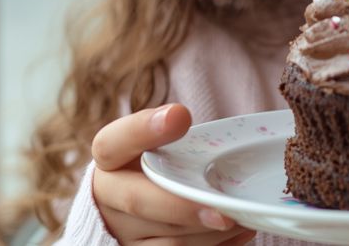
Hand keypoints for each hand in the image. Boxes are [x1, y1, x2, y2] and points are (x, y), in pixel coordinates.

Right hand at [92, 103, 255, 244]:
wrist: (129, 206)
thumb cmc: (153, 164)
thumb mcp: (153, 141)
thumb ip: (165, 128)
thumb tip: (179, 117)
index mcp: (109, 158)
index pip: (113, 142)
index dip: (143, 129)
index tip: (179, 115)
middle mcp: (107, 197)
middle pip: (138, 201)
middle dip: (182, 207)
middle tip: (223, 213)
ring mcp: (122, 232)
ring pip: (166, 239)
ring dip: (208, 232)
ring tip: (240, 217)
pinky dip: (215, 245)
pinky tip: (239, 232)